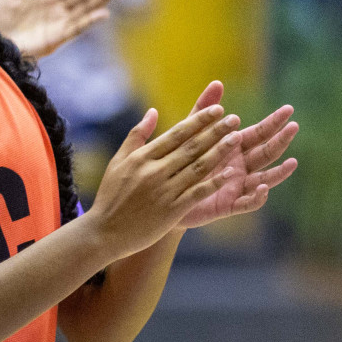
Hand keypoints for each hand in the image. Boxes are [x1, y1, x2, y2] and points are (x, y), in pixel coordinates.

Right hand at [87, 102, 241, 259]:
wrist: (104, 232)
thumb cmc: (111, 196)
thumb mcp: (118, 161)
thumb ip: (137, 135)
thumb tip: (153, 111)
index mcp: (142, 158)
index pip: (176, 134)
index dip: (199, 121)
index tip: (217, 109)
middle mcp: (154, 171)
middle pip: (191, 147)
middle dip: (215, 131)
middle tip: (234, 119)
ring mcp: (164, 191)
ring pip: (198, 167)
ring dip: (219, 151)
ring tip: (236, 138)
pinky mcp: (171, 210)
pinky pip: (197, 192)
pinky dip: (213, 182)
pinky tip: (229, 173)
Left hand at [177, 82, 298, 227]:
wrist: (162, 195)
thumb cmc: (178, 161)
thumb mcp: (190, 133)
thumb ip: (203, 110)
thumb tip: (217, 82)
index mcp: (233, 148)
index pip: (258, 133)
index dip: (273, 123)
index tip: (288, 110)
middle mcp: (240, 166)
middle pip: (266, 153)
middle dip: (281, 140)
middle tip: (294, 126)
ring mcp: (237, 186)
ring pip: (264, 178)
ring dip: (278, 172)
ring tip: (292, 162)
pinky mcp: (228, 205)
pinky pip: (247, 202)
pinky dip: (257, 196)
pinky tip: (263, 188)